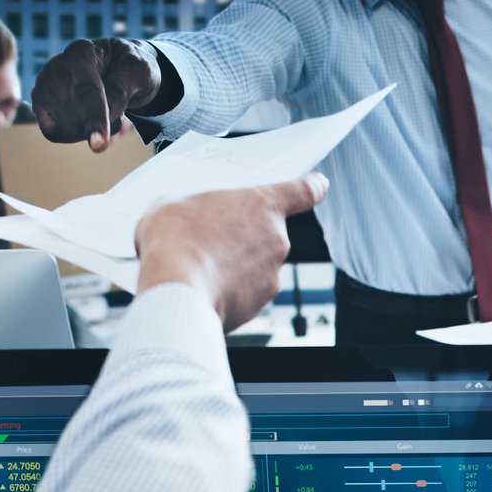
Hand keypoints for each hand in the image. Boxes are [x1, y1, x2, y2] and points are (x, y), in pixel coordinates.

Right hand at [33, 38, 161, 150]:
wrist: (118, 66)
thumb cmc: (129, 68)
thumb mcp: (139, 72)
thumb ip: (121, 90)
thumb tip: (104, 114)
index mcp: (83, 53)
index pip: (86, 92)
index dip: (94, 118)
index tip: (99, 145)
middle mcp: (57, 67)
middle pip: (75, 115)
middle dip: (101, 123)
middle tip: (119, 113)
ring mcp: (44, 86)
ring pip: (65, 127)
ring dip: (92, 128)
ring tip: (106, 109)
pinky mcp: (41, 105)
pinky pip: (53, 133)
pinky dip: (76, 134)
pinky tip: (89, 120)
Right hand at [136, 175, 329, 330]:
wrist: (176, 293)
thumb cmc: (175, 241)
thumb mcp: (173, 204)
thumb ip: (194, 205)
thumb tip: (187, 217)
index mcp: (262, 205)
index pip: (301, 191)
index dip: (311, 186)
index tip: (319, 185)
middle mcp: (276, 241)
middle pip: (265, 233)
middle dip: (241, 235)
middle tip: (209, 236)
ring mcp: (270, 277)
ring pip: (254, 266)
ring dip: (233, 265)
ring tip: (199, 263)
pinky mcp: (258, 306)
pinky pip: (244, 292)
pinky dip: (227, 289)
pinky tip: (202, 284)